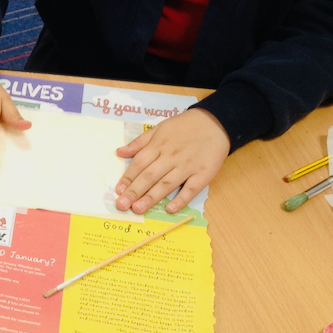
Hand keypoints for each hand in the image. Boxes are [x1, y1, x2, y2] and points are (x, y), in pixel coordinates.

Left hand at [114, 108, 229, 213]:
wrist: (214, 123)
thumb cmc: (183, 127)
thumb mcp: (159, 128)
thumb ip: (139, 142)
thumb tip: (119, 152)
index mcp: (158, 145)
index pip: (139, 163)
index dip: (128, 177)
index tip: (118, 190)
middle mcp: (170, 157)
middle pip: (149, 175)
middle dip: (135, 191)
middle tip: (122, 205)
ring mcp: (187, 166)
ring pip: (166, 184)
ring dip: (151, 197)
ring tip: (138, 209)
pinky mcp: (203, 174)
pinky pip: (191, 189)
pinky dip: (181, 199)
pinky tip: (170, 209)